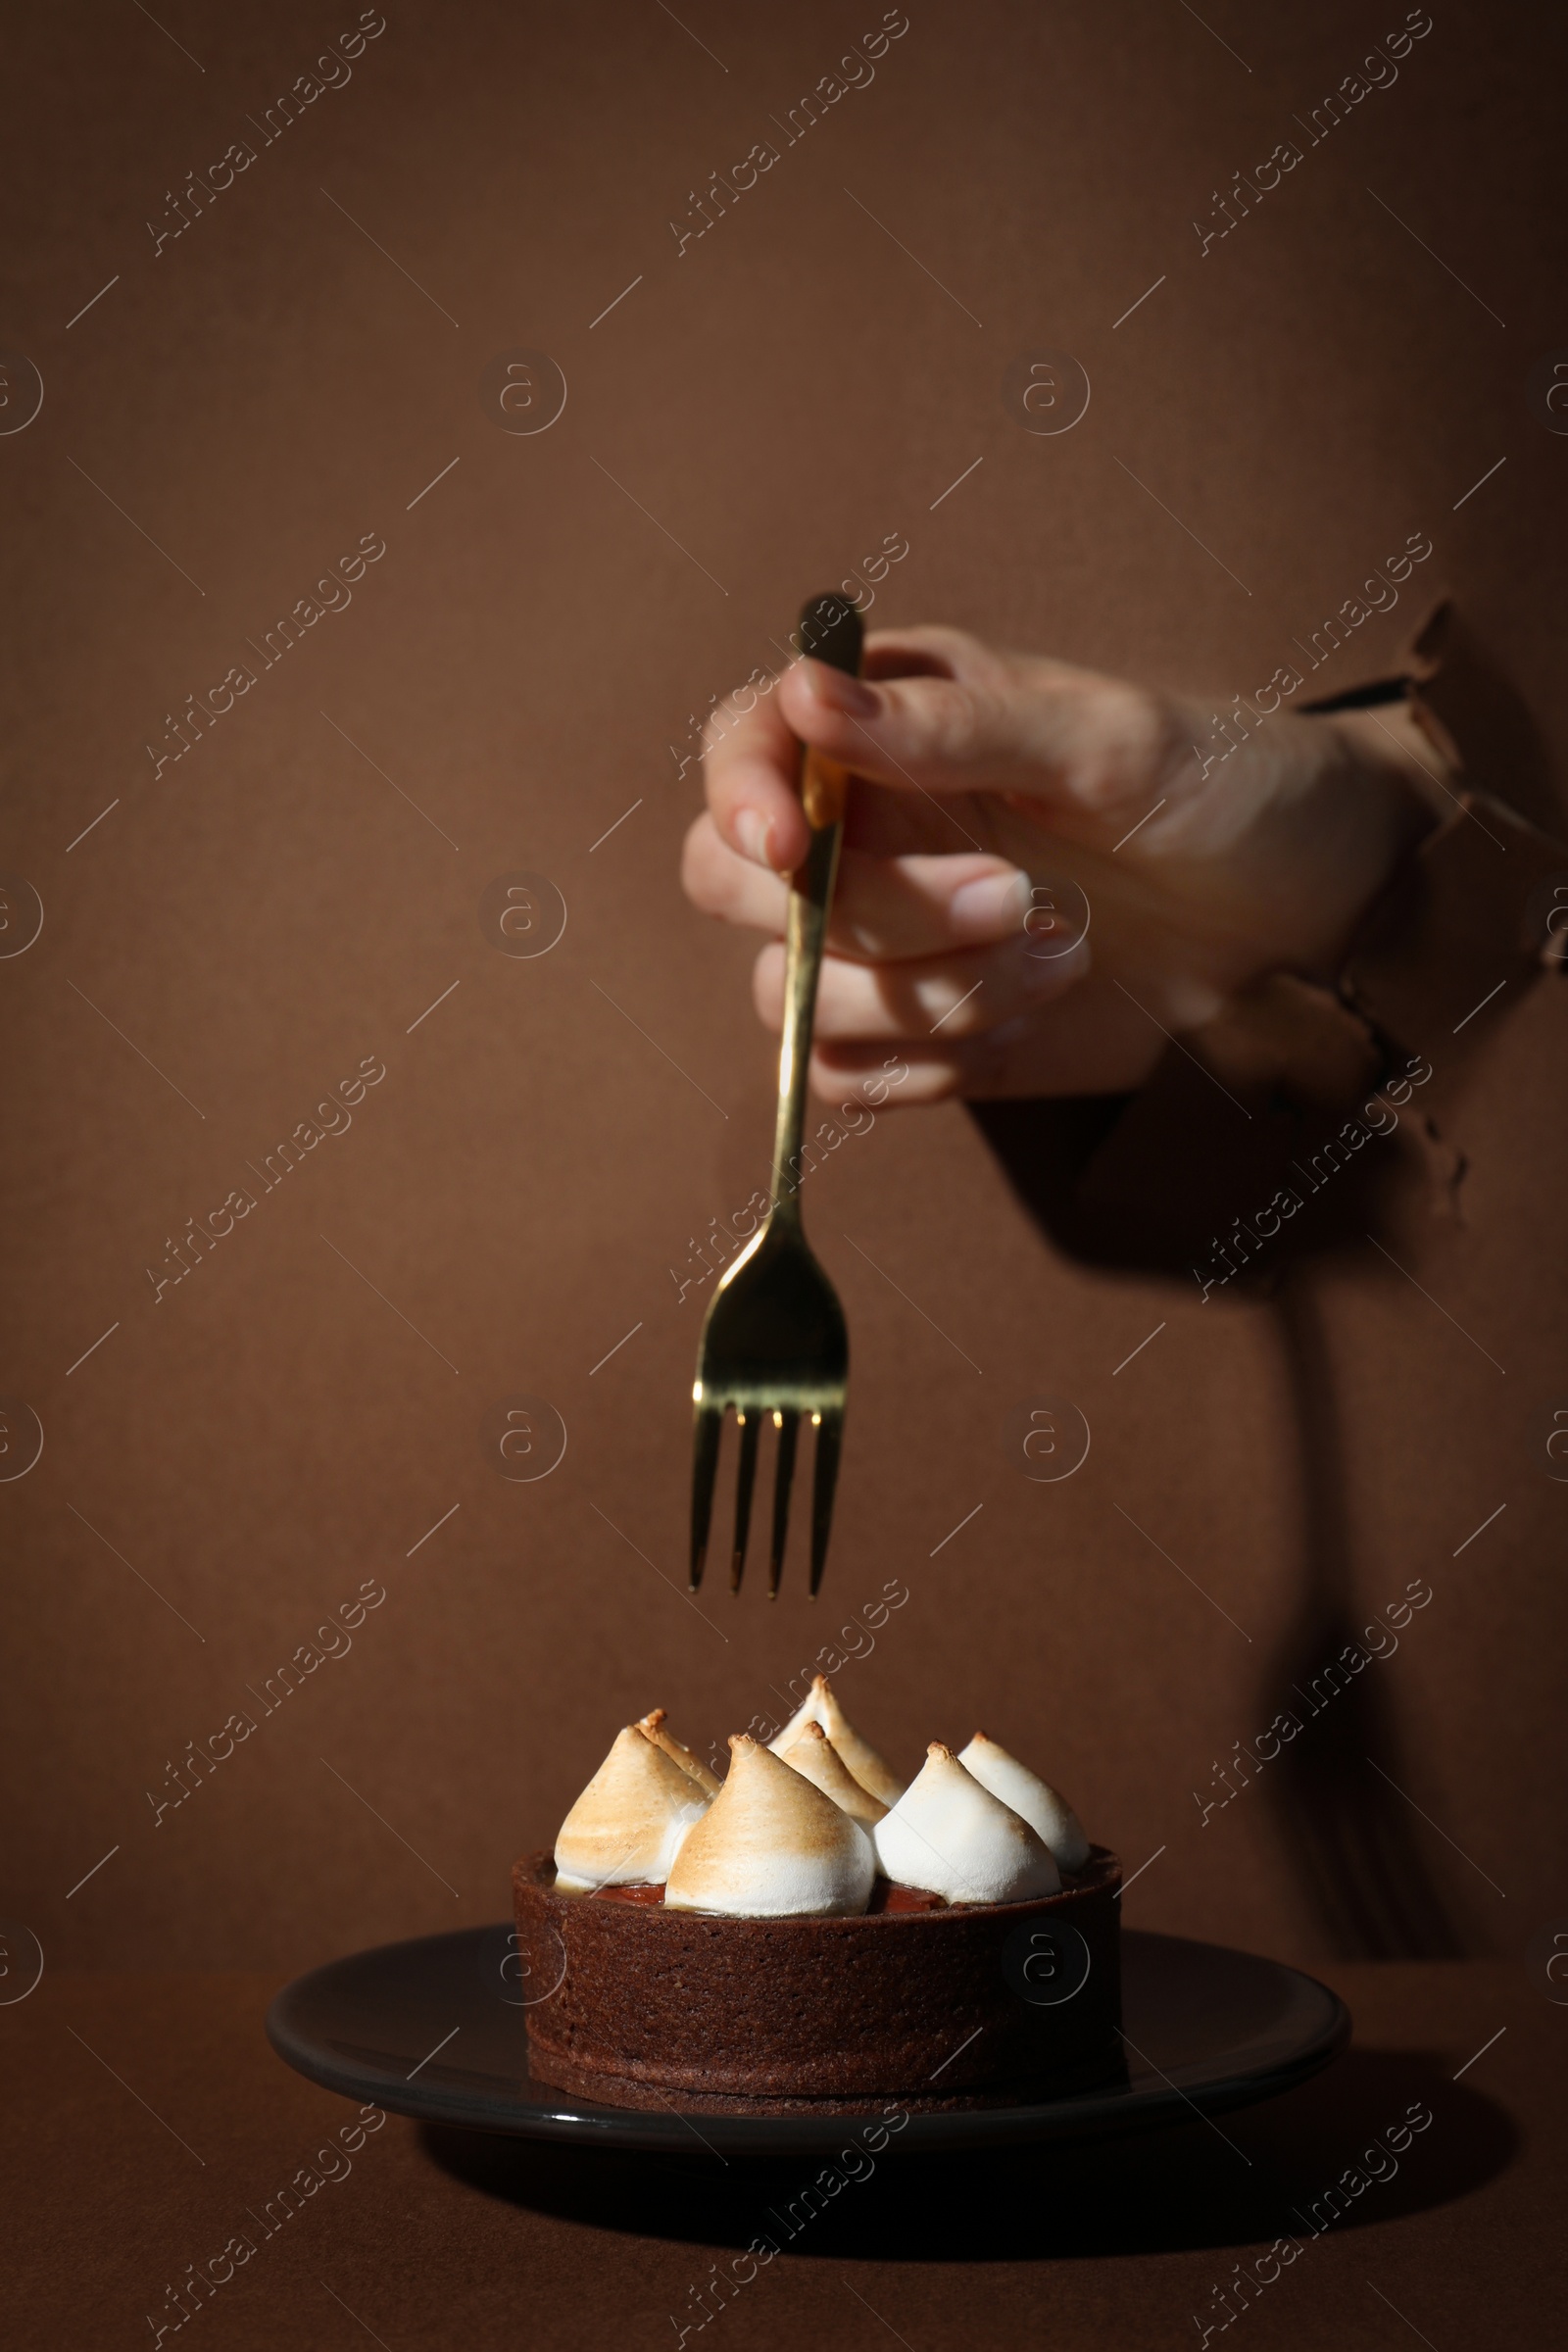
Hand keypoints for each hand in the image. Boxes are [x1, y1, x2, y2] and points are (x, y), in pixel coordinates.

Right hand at [681, 625, 1448, 1102]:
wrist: (1306, 917)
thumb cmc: (1221, 787)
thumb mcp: (1109, 738)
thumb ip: (954, 726)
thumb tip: (804, 695)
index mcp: (890, 724)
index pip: (744, 744)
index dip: (739, 795)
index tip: (790, 849)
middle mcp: (863, 831)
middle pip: (735, 886)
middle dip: (866, 913)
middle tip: (1012, 897)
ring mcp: (884, 943)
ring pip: (791, 995)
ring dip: (922, 992)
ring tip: (1064, 952)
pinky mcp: (921, 1034)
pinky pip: (845, 1077)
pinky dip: (923, 1063)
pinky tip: (1029, 1019)